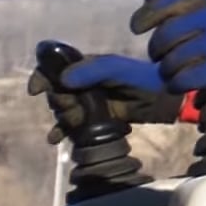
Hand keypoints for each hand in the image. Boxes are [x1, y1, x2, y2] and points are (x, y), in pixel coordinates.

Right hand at [30, 49, 176, 125]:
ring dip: (62, 118)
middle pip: (55, 91)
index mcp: (88, 65)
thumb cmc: (147, 81)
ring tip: (75, 124)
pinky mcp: (95, 119)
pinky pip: (71, 126)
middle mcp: (85, 82)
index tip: (36, 90)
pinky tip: (57, 140)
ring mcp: (89, 101)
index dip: (42, 75)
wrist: (170, 102)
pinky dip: (62, 132)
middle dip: (58, 102)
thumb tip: (62, 80)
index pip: (55, 65)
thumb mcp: (121, 71)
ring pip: (62, 110)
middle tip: (73, 110)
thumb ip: (94, 71)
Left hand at [135, 0, 205, 91]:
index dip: (145, 16)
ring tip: (175, 72)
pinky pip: (184, 79)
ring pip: (170, 62)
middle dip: (157, 51)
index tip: (137, 27)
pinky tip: (180, 84)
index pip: (164, 3)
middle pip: (163, 38)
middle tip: (162, 57)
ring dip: (168, 71)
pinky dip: (177, 84)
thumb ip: (193, 4)